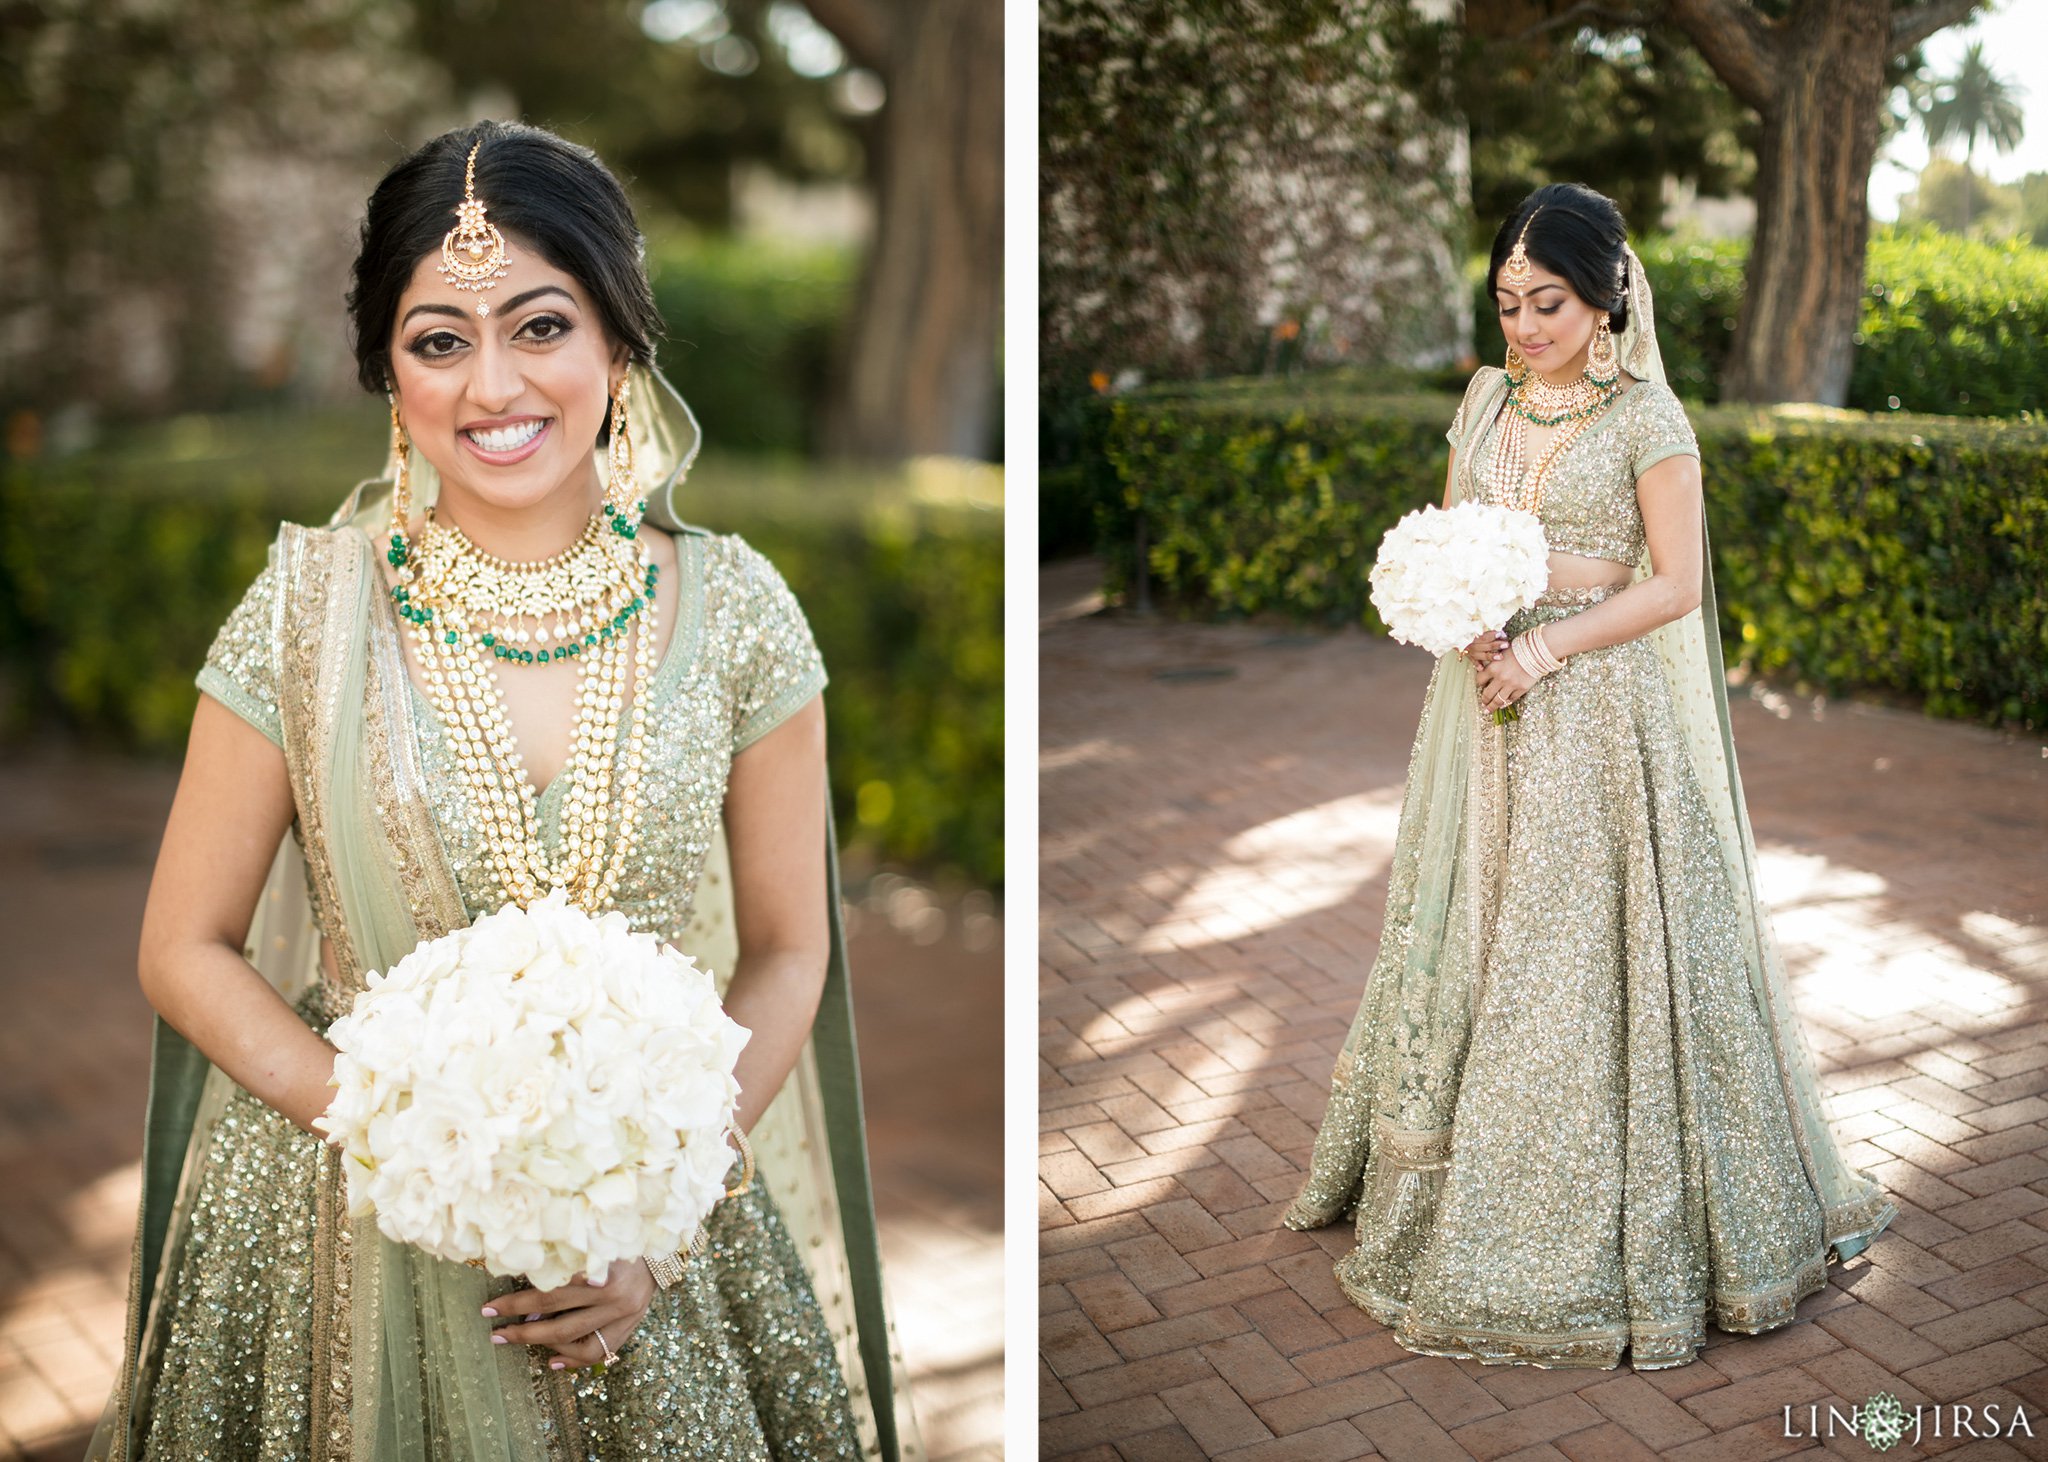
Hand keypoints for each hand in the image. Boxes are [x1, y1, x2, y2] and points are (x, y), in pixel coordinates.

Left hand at [484, 1260, 656, 1370]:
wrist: (659, 1250)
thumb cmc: (616, 1240)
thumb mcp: (590, 1243)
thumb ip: (563, 1264)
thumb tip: (527, 1296)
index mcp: (603, 1269)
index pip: (551, 1290)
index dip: (517, 1301)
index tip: (490, 1307)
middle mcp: (615, 1295)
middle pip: (559, 1319)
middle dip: (521, 1328)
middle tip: (494, 1332)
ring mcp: (624, 1315)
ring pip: (575, 1340)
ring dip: (540, 1344)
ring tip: (514, 1341)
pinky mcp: (629, 1327)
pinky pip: (597, 1352)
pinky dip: (572, 1359)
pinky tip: (552, 1361)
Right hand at [1461, 629, 1506, 667]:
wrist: (1461, 644)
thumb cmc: (1478, 639)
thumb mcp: (1483, 635)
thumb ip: (1491, 635)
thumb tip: (1502, 634)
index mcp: (1475, 637)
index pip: (1485, 636)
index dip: (1493, 635)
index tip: (1501, 634)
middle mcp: (1472, 644)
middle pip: (1484, 645)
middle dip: (1496, 645)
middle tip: (1506, 644)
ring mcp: (1470, 652)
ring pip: (1480, 654)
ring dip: (1490, 656)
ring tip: (1501, 657)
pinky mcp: (1470, 658)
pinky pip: (1474, 662)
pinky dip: (1477, 665)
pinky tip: (1482, 668)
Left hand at [1474, 643, 1537, 713]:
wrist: (1536, 652)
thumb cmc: (1518, 649)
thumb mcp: (1501, 654)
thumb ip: (1494, 663)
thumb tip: (1488, 673)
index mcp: (1492, 668)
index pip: (1480, 680)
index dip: (1480, 684)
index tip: (1482, 686)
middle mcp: (1500, 678)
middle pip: (1487, 694)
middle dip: (1484, 700)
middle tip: (1483, 703)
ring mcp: (1511, 685)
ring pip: (1498, 700)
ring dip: (1492, 706)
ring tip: (1488, 710)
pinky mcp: (1521, 689)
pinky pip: (1511, 699)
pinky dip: (1506, 703)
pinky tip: (1503, 705)